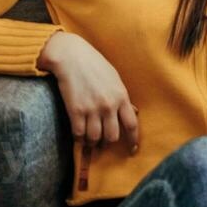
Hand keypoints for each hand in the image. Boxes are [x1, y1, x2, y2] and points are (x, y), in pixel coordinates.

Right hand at [38, 32, 139, 152]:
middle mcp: (108, 105)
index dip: (133, 140)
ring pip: (95, 138)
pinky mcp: (75, 111)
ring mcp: (92, 109)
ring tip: (90, 142)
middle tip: (103, 144)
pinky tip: (79, 136)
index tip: (132, 149)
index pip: (131, 124)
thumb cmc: (95, 66)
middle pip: (112, 136)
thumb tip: (131, 112)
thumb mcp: (115, 79)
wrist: (73, 57)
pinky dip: (79, 138)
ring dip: (92, 143)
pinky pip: (79, 134)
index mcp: (121, 96)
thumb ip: (122, 97)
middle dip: (108, 143)